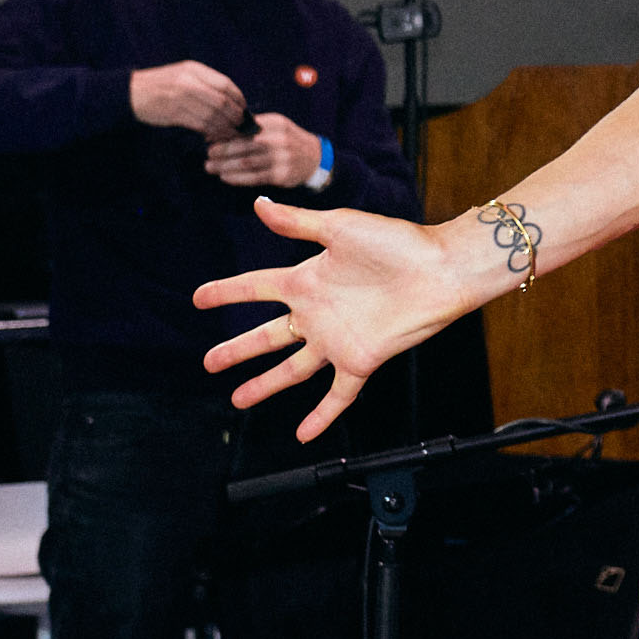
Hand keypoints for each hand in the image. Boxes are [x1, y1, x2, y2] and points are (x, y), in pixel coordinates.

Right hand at [130, 60, 249, 139]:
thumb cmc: (161, 84)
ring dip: (225, 127)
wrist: (131, 92)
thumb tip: (232, 99)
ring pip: (212, 115)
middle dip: (235, 115)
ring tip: (230, 132)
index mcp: (194, 70)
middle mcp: (188, 82)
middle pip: (222, 101)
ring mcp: (180, 97)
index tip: (243, 108)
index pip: (225, 85)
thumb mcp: (183, 74)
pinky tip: (214, 135)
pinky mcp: (173, 113)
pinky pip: (199, 124)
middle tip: (240, 124)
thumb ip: (206, 82)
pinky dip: (211, 131)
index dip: (238, 99)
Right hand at [200, 200, 492, 440]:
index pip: (256, 288)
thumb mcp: (339, 229)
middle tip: (209, 363)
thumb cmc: (396, 243)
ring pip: (292, 370)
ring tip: (237, 399)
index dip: (227, 293)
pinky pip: (337, 395)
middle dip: (237, 350)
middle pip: (267, 336)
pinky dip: (321, 416)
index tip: (198, 298)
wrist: (440, 269)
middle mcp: (317, 313)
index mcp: (307, 280)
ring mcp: (336, 339)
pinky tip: (303, 434)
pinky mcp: (360, 359)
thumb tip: (259, 204)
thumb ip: (297, 223)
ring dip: (264, 385)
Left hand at [204, 111, 321, 189]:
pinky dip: (238, 178)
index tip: (210, 140)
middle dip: (223, 151)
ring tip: (210, 167)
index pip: (245, 128)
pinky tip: (225, 177)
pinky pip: (255, 177)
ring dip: (225, 166)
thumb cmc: (287, 141)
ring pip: (248, 162)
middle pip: (245, 145)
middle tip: (208, 155)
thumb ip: (251, 127)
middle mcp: (280, 139)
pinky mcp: (281, 175)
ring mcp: (282, 158)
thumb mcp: (275, 126)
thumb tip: (218, 132)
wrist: (315, 158)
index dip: (225, 134)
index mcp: (275, 123)